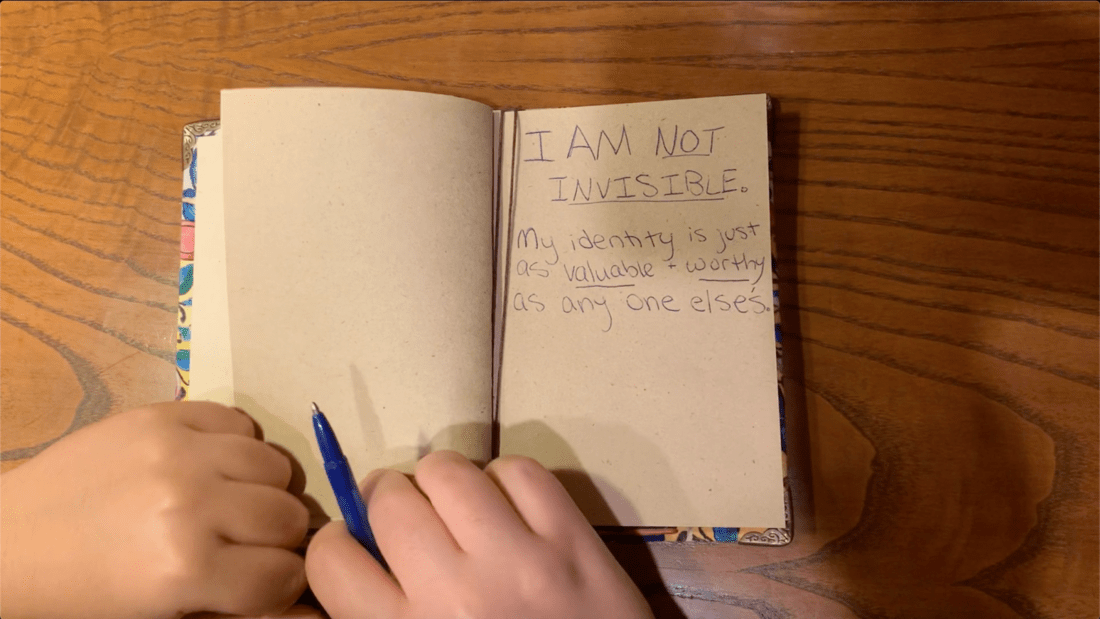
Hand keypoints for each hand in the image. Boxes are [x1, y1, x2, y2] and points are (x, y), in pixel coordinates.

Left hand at [0, 402, 308, 618]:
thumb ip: (243, 612)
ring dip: (263, 490)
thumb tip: (315, 609)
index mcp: (186, 569)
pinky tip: (209, 469)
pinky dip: (238, 448)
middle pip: (290, 518)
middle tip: (242, 547)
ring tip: (227, 504)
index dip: (278, 586)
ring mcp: (177, 451)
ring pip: (277, 466)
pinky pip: (242, 423)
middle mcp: (190, 503)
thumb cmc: (87, 597)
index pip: (285, 575)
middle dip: (276, 540)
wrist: (9, 545)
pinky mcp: (163, 415)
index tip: (258, 586)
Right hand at [305, 450, 653, 618]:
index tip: (360, 548)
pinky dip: (506, 481)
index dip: (341, 546)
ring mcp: (517, 559)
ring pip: (448, 470)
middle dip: (389, 502)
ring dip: (443, 484)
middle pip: (389, 498)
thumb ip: (382, 616)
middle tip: (412, 521)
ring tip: (458, 509)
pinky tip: (510, 511)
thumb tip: (360, 554)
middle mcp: (453, 592)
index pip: (332, 558)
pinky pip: (517, 470)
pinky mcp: (570, 538)